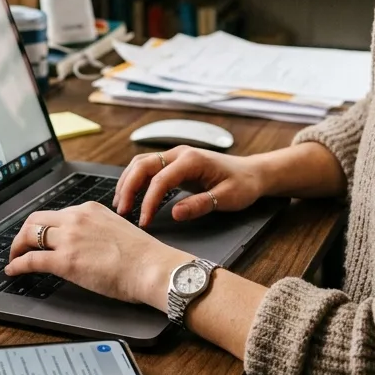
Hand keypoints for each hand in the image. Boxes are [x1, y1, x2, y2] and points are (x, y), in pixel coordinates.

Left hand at [5, 202, 187, 306]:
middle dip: (23, 234)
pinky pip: (31, 260)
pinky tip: (13, 271)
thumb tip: (87, 242)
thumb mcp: (116, 228)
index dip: (41, 226)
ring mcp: (69, 238)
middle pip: (36, 219)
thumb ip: (97, 229)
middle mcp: (76, 218)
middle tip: (19, 246)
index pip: (56, 214)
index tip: (37, 235)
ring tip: (14, 259)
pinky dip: (17, 265)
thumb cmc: (142, 255)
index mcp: (90, 209)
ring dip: (16, 248)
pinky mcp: (65, 260)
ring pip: (29, 236)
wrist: (151, 267)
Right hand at [114, 146, 267, 226]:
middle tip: (122, 212)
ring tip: (121, 205)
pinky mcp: (174, 163)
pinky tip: (132, 196)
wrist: (253, 172)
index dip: (148, 202)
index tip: (144, 222)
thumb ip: (200, 205)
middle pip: (143, 165)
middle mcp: (179, 153)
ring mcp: (175, 155)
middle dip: (128, 187)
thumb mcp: (227, 198)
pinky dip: (136, 180)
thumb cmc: (243, 184)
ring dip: (128, 182)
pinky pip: (148, 167)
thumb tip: (174, 213)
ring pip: (141, 163)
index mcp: (192, 160)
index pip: (160, 179)